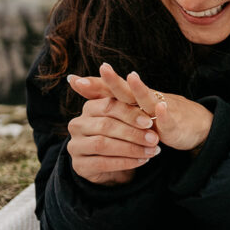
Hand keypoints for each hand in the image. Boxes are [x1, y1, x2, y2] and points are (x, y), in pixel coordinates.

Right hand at [65, 69, 161, 185]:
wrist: (115, 162)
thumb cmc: (124, 131)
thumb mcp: (125, 114)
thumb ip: (119, 93)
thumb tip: (105, 64)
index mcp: (89, 108)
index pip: (108, 106)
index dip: (130, 113)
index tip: (150, 121)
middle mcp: (77, 125)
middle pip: (106, 126)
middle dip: (133, 133)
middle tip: (154, 139)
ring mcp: (75, 146)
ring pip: (104, 145)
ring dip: (131, 148)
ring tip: (152, 151)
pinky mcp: (79, 166)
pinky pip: (103, 163)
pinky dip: (126, 162)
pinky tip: (142, 161)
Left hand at [69, 63, 212, 152]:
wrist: (195, 123)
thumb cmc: (158, 116)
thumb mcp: (133, 109)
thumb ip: (106, 97)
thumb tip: (76, 82)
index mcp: (133, 100)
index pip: (110, 90)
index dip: (94, 84)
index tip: (73, 80)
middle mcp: (145, 101)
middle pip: (127, 90)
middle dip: (114, 80)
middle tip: (103, 67)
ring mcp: (161, 110)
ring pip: (149, 99)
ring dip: (140, 88)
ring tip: (132, 77)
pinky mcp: (174, 124)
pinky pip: (168, 119)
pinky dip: (165, 114)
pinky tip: (161, 108)